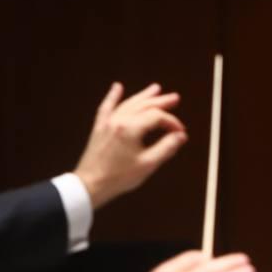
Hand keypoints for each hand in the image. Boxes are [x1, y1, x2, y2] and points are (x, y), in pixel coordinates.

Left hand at [74, 82, 186, 208]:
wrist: (91, 184)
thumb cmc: (119, 177)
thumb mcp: (148, 164)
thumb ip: (166, 148)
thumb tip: (180, 136)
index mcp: (131, 128)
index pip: (157, 117)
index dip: (171, 122)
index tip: (180, 132)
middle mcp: (119, 120)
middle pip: (143, 105)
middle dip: (161, 101)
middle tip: (175, 98)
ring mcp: (108, 122)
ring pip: (128, 103)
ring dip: (143, 95)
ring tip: (155, 88)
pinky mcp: (100, 127)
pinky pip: (107, 107)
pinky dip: (112, 96)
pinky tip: (117, 87)